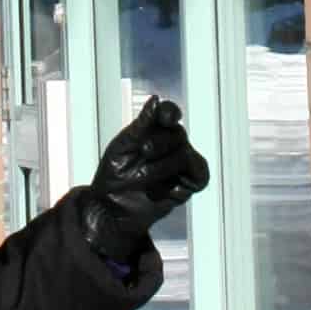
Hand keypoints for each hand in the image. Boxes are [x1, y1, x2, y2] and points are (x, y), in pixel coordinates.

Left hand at [80, 95, 211, 263]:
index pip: (169, 114)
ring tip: (143, 178)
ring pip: (185, 156)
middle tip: (143, 152)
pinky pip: (198, 178)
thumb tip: (155, 100)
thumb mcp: (123, 147)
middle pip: (178, 134)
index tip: (166, 118)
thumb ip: (141, 125)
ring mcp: (181, 164)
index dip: (170, 113)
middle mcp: (171, 144)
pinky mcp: (187, 184)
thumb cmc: (114, 176)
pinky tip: (162, 191)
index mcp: (154, 130)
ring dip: (161, 167)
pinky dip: (179, 185)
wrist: (112, 209)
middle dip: (159, 143)